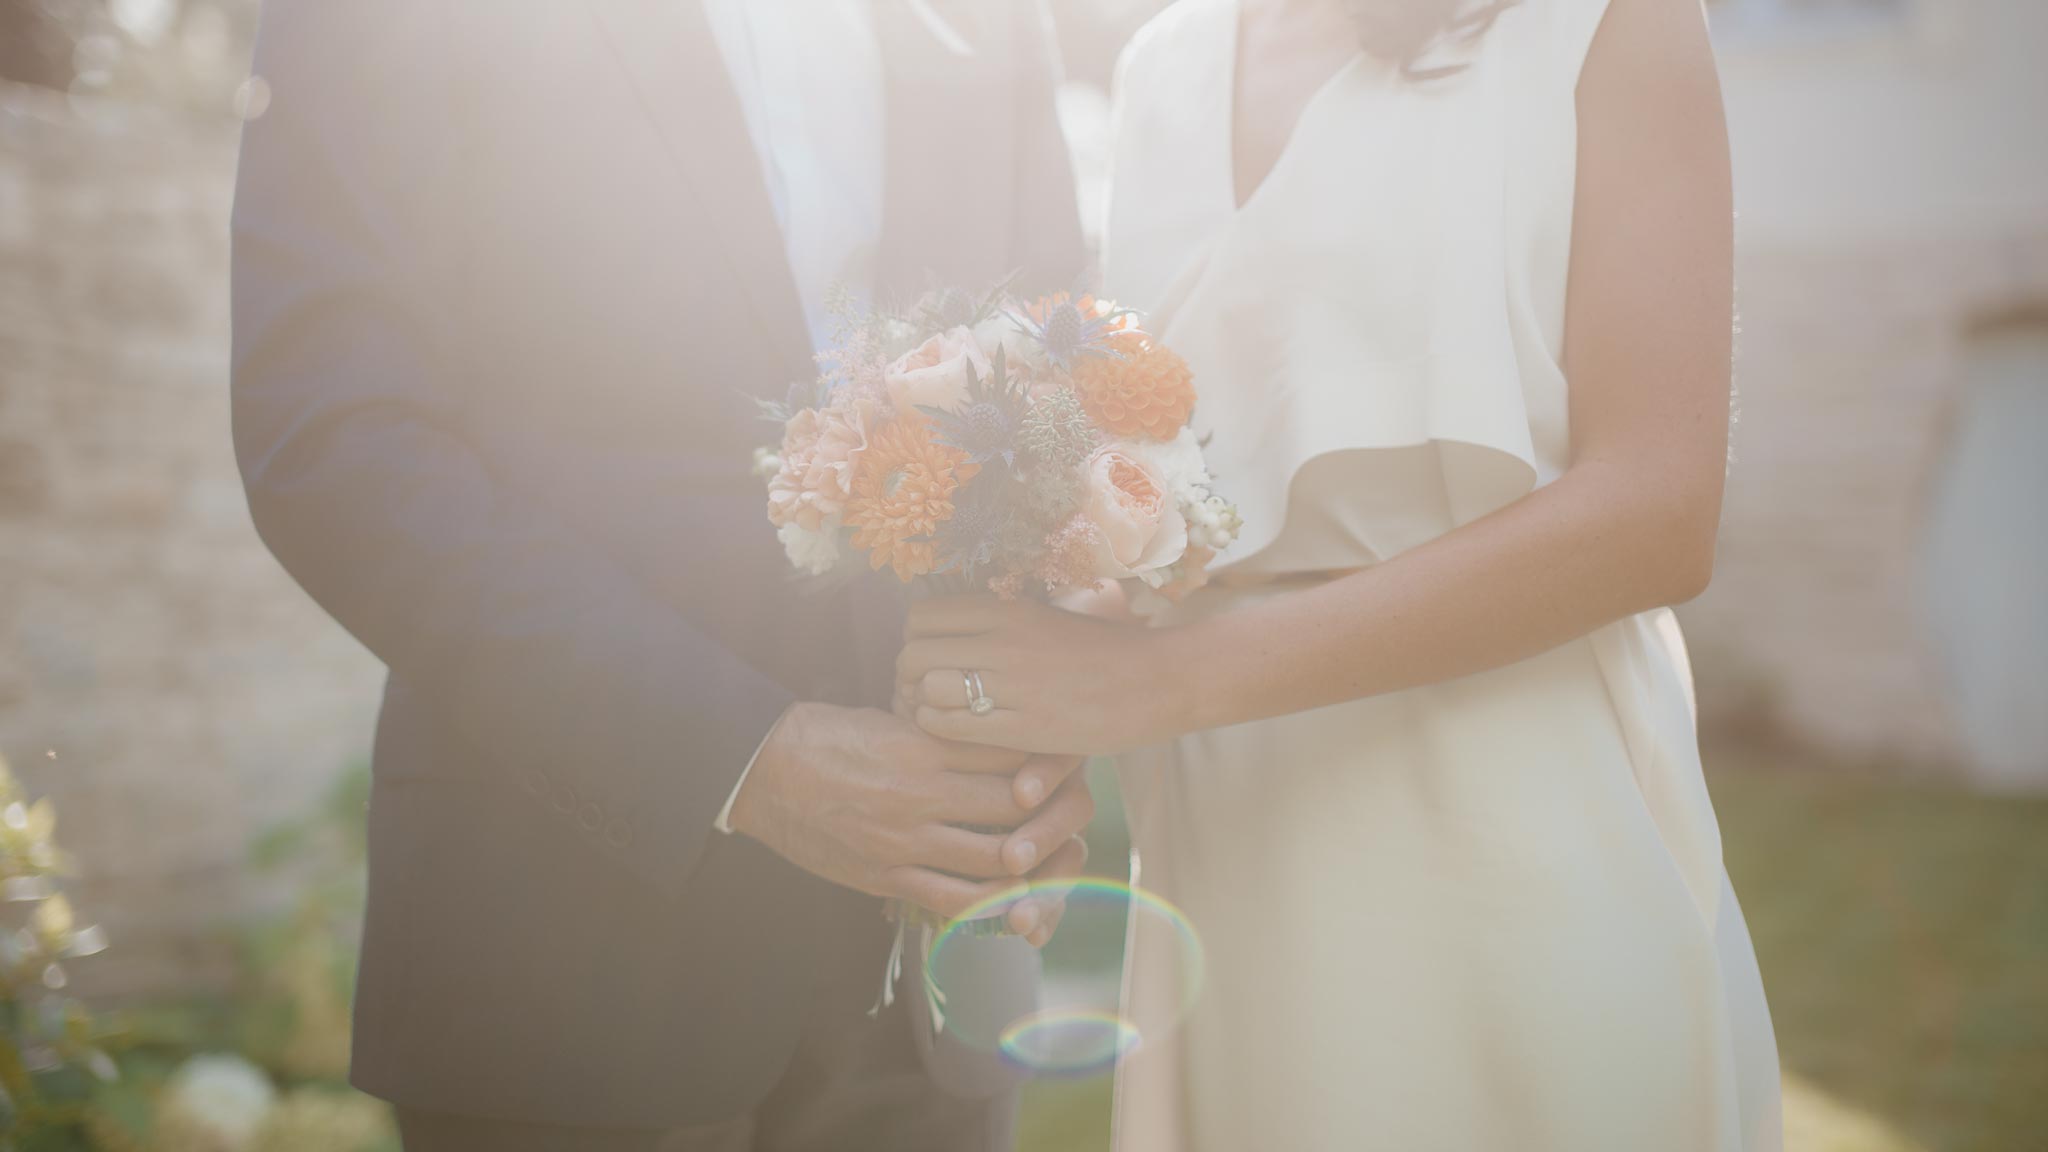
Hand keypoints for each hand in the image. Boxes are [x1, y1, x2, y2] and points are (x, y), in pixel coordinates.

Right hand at [729, 703, 1094, 935]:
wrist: (761, 769)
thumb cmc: (826, 735)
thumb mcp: (890, 718)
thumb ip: (943, 735)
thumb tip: (995, 742)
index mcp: (924, 744)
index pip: (1009, 751)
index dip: (1046, 758)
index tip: (1067, 761)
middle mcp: (922, 792)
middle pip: (1015, 804)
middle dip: (1052, 809)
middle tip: (1074, 811)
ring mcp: (904, 839)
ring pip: (996, 858)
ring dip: (1033, 861)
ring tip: (1054, 857)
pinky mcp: (886, 875)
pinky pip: (952, 901)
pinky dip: (992, 904)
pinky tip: (1015, 900)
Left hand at [897, 597, 1191, 755]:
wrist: (1157, 679)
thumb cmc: (1102, 648)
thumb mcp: (1045, 616)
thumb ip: (998, 619)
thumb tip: (951, 619)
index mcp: (1005, 608)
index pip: (921, 617)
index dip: (914, 640)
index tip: (928, 657)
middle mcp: (1001, 640)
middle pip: (913, 653)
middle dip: (909, 676)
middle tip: (923, 693)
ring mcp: (1010, 683)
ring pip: (926, 689)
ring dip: (922, 705)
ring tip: (938, 714)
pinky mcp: (1021, 726)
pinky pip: (949, 725)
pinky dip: (939, 729)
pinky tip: (957, 732)